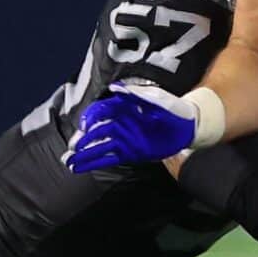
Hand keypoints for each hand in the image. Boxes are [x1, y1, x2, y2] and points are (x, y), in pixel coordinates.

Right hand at [64, 81, 198, 172]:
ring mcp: (123, 139)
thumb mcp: (157, 99)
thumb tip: (115, 89)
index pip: (101, 111)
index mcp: (123, 108)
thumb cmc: (173, 109)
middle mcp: (120, 123)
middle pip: (96, 131)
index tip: (85, 126)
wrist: (188, 127)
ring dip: (83, 155)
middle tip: (72, 149)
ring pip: (98, 147)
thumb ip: (136, 95)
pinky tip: (79, 168)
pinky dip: (93, 163)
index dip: (91, 118)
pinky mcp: (128, 153)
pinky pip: (107, 158)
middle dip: (82, 140)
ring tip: (69, 162)